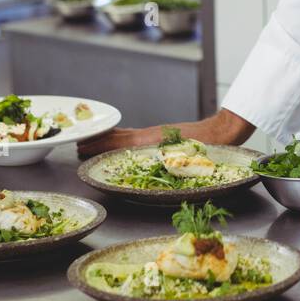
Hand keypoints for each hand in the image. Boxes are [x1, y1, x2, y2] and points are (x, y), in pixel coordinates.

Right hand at [76, 108, 255, 158]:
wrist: (222, 133)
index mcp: (151, 142)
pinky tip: (116, 139)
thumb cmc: (208, 149)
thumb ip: (167, 162)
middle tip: (77, 147)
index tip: (82, 149)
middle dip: (96, 143)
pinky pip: (133, 135)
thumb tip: (152, 167)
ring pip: (123, 136)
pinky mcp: (160, 134)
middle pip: (115, 139)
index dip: (98, 147)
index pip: (117, 144)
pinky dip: (119, 137)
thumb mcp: (185, 159)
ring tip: (88, 143)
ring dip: (105, 139)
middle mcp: (149, 137)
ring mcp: (154, 135)